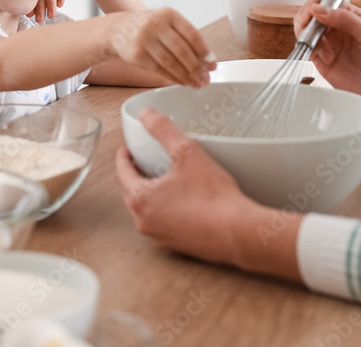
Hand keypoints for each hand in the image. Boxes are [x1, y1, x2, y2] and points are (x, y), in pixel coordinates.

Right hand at [113, 8, 215, 87]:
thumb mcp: (166, 23)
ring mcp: (144, 38)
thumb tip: (207, 60)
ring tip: (196, 83)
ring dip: (186, 76)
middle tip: (206, 78)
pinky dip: (172, 78)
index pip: (192, 34)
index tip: (212, 64)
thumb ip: (185, 37)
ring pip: (170, 62)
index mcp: (168, 14)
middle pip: (182, 50)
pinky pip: (158, 69)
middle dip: (196, 67)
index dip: (204, 51)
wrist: (118, 29)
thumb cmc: (149, 28)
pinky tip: (181, 82)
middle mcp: (155, 23)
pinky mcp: (135, 54)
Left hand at [115, 109, 255, 265]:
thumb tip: (146, 115)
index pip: (123, 173)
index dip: (124, 159)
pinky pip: (165, 224)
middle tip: (145, 163)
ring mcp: (159, 236)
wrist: (237, 232)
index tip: (126, 151)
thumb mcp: (187, 153)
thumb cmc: (212, 196)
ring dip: (152, 196)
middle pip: (133, 193)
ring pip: (148, 211)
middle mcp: (144, 221)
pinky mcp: (176, 246)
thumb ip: (164, 130)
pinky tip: (184, 203)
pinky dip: (168, 212)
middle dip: (137, 177)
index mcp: (140, 199)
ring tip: (166, 181)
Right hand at [294, 0, 360, 110]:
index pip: (329, 0)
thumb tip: (319, 9)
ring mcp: (330, 46)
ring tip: (308, 35)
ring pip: (306, 29)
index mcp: (352, 17)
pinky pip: (306, 49)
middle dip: (307, 14)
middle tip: (308, 22)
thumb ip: (346, 19)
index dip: (319, 1)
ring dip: (303, 28)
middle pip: (313, 12)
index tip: (316, 9)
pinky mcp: (323, 63)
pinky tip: (313, 49)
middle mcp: (339, 29)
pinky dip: (303, 45)